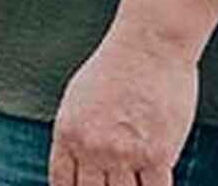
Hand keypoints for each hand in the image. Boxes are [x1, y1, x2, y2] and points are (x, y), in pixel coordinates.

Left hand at [49, 31, 198, 184]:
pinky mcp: (156, 155)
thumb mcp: (78, 99)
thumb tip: (79, 160)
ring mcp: (123, 153)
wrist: (148, 45)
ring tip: (134, 183)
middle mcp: (91, 147)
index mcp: (67, 133)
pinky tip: (155, 183)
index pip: (62, 184)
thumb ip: (77, 133)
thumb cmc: (116, 67)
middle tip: (111, 184)